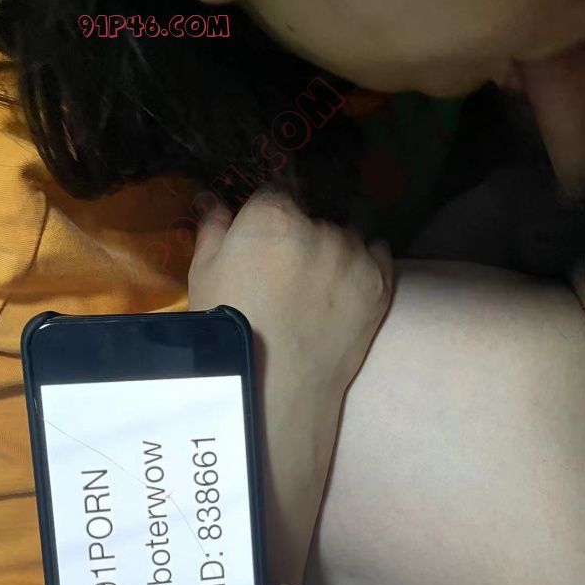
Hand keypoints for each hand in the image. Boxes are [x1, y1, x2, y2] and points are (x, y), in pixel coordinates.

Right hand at [188, 190, 393, 584]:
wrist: (278, 389)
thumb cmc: (229, 334)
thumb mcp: (204, 278)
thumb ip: (213, 230)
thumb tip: (214, 199)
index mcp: (271, 215)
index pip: (274, 195)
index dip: (268, 220)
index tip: (264, 244)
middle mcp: (319, 225)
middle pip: (312, 216)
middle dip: (302, 235)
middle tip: (289, 276)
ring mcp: (354, 254)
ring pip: (346, 235)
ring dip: (335, 251)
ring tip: (319, 290)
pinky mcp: (380, 282)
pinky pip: (378, 253)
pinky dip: (366, 263)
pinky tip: (347, 287)